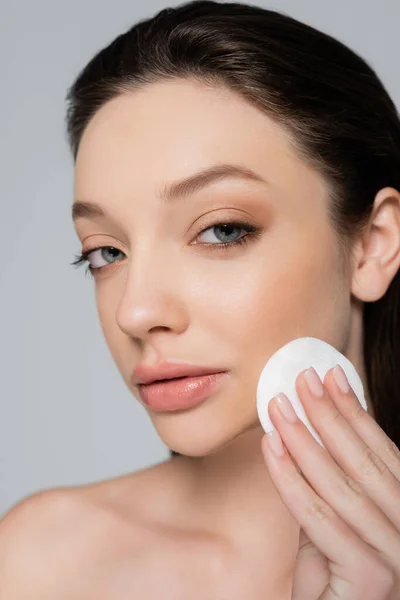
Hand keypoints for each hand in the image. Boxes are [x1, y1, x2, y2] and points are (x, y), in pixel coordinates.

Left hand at [260, 364, 399, 599]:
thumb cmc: (332, 578)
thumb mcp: (336, 521)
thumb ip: (330, 483)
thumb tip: (307, 425)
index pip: (382, 451)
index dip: (356, 411)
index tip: (332, 375)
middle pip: (365, 462)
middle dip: (331, 415)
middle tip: (303, 379)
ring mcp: (397, 557)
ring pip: (341, 484)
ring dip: (304, 439)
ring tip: (280, 406)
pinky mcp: (370, 578)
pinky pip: (318, 517)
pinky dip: (290, 478)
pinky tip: (271, 447)